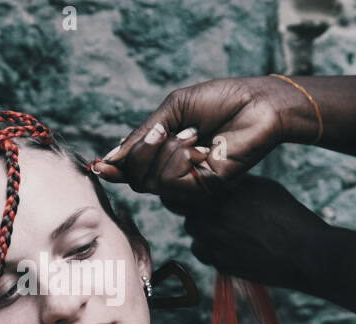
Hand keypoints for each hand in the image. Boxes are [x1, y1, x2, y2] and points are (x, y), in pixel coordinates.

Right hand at [91, 76, 314, 202]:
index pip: (132, 172)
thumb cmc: (221, 101)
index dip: (114, 170)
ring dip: (167, 151)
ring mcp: (191, 184)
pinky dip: (181, 158)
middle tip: (163, 130)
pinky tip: (202, 145)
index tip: (98, 166)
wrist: (258, 103)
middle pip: (136, 180)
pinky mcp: (206, 190)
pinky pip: (172, 181)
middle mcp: (176, 174)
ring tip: (194, 134)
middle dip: (141, 152)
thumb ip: (142, 136)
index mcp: (166, 155)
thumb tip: (109, 159)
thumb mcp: (172, 110)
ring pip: (151, 182)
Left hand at [172, 173, 326, 289]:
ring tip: (230, 234)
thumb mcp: (263, 188)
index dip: (191, 195)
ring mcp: (213, 242)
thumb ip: (235, 185)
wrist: (304, 252)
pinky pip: (204, 255)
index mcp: (221, 193)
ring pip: (195, 236)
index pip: (188, 192)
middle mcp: (212, 215)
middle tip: (219, 217)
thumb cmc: (288, 217)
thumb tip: (218, 184)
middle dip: (200, 216)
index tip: (198, 198)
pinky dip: (213, 252)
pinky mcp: (219, 263)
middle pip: (189, 215)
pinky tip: (233, 248)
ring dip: (206, 234)